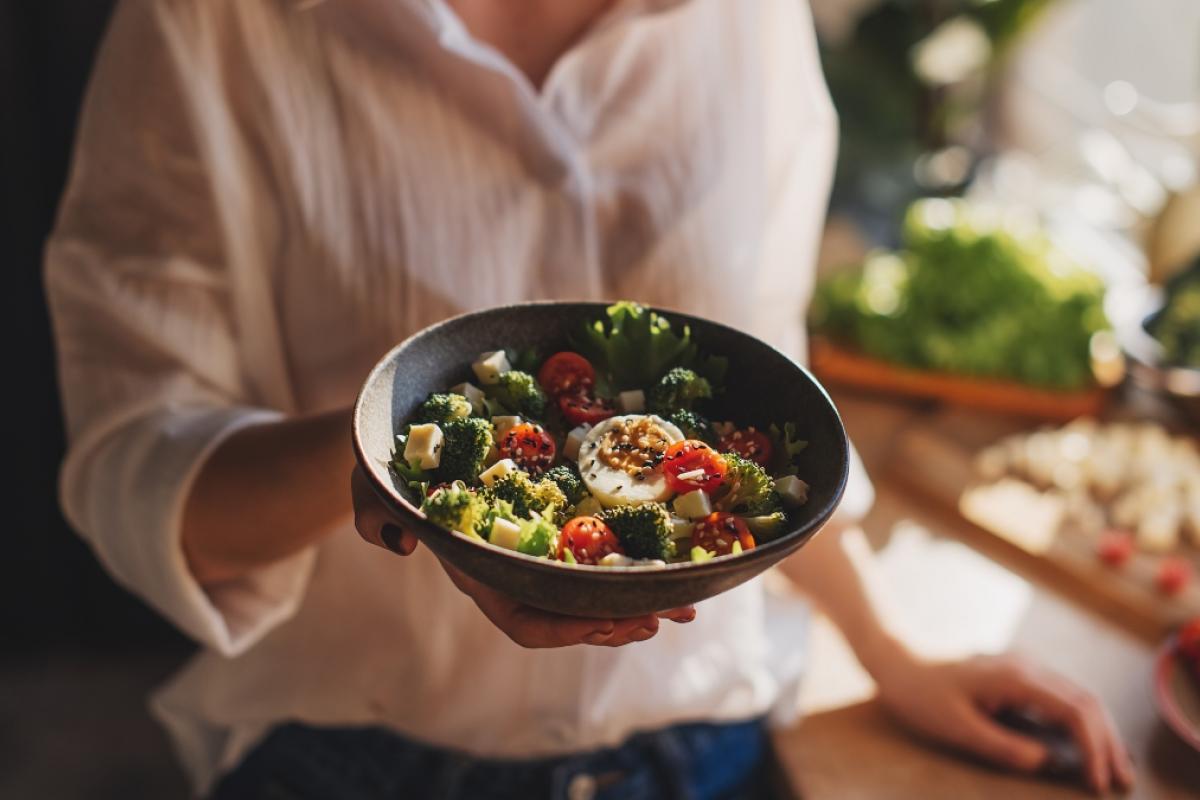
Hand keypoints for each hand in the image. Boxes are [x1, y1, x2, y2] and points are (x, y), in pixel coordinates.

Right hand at [350, 466, 695, 647]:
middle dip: (617, 621)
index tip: (606, 620)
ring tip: (683, 603)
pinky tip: (668, 563)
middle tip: (663, 616)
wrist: (409, 451)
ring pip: (594, 591)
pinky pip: (600, 554)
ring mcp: (537, 551)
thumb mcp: (372, 488)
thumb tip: (397, 544)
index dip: (565, 628)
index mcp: (478, 572)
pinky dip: (633, 564)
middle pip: (572, 615)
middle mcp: (513, 572)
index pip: (522, 620)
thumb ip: (376, 515)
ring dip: (637, 600)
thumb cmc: (390, 474)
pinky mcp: (556, 525)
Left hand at [873, 650, 1133, 793]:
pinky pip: (1063, 697)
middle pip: (1087, 701)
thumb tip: (1046, 762)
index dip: (1094, 748)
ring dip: (1101, 731)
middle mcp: (1028, 666)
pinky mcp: (1020, 675)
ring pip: (1079, 697)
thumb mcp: (955, 727)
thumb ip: (1001, 746)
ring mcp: (1026, 668)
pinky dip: (1083, 722)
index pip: (1075, 710)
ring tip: (1115, 769)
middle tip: (1121, 782)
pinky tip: (1089, 745)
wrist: (898, 662)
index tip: (1098, 784)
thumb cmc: (921, 695)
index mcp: (1016, 677)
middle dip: (1108, 742)